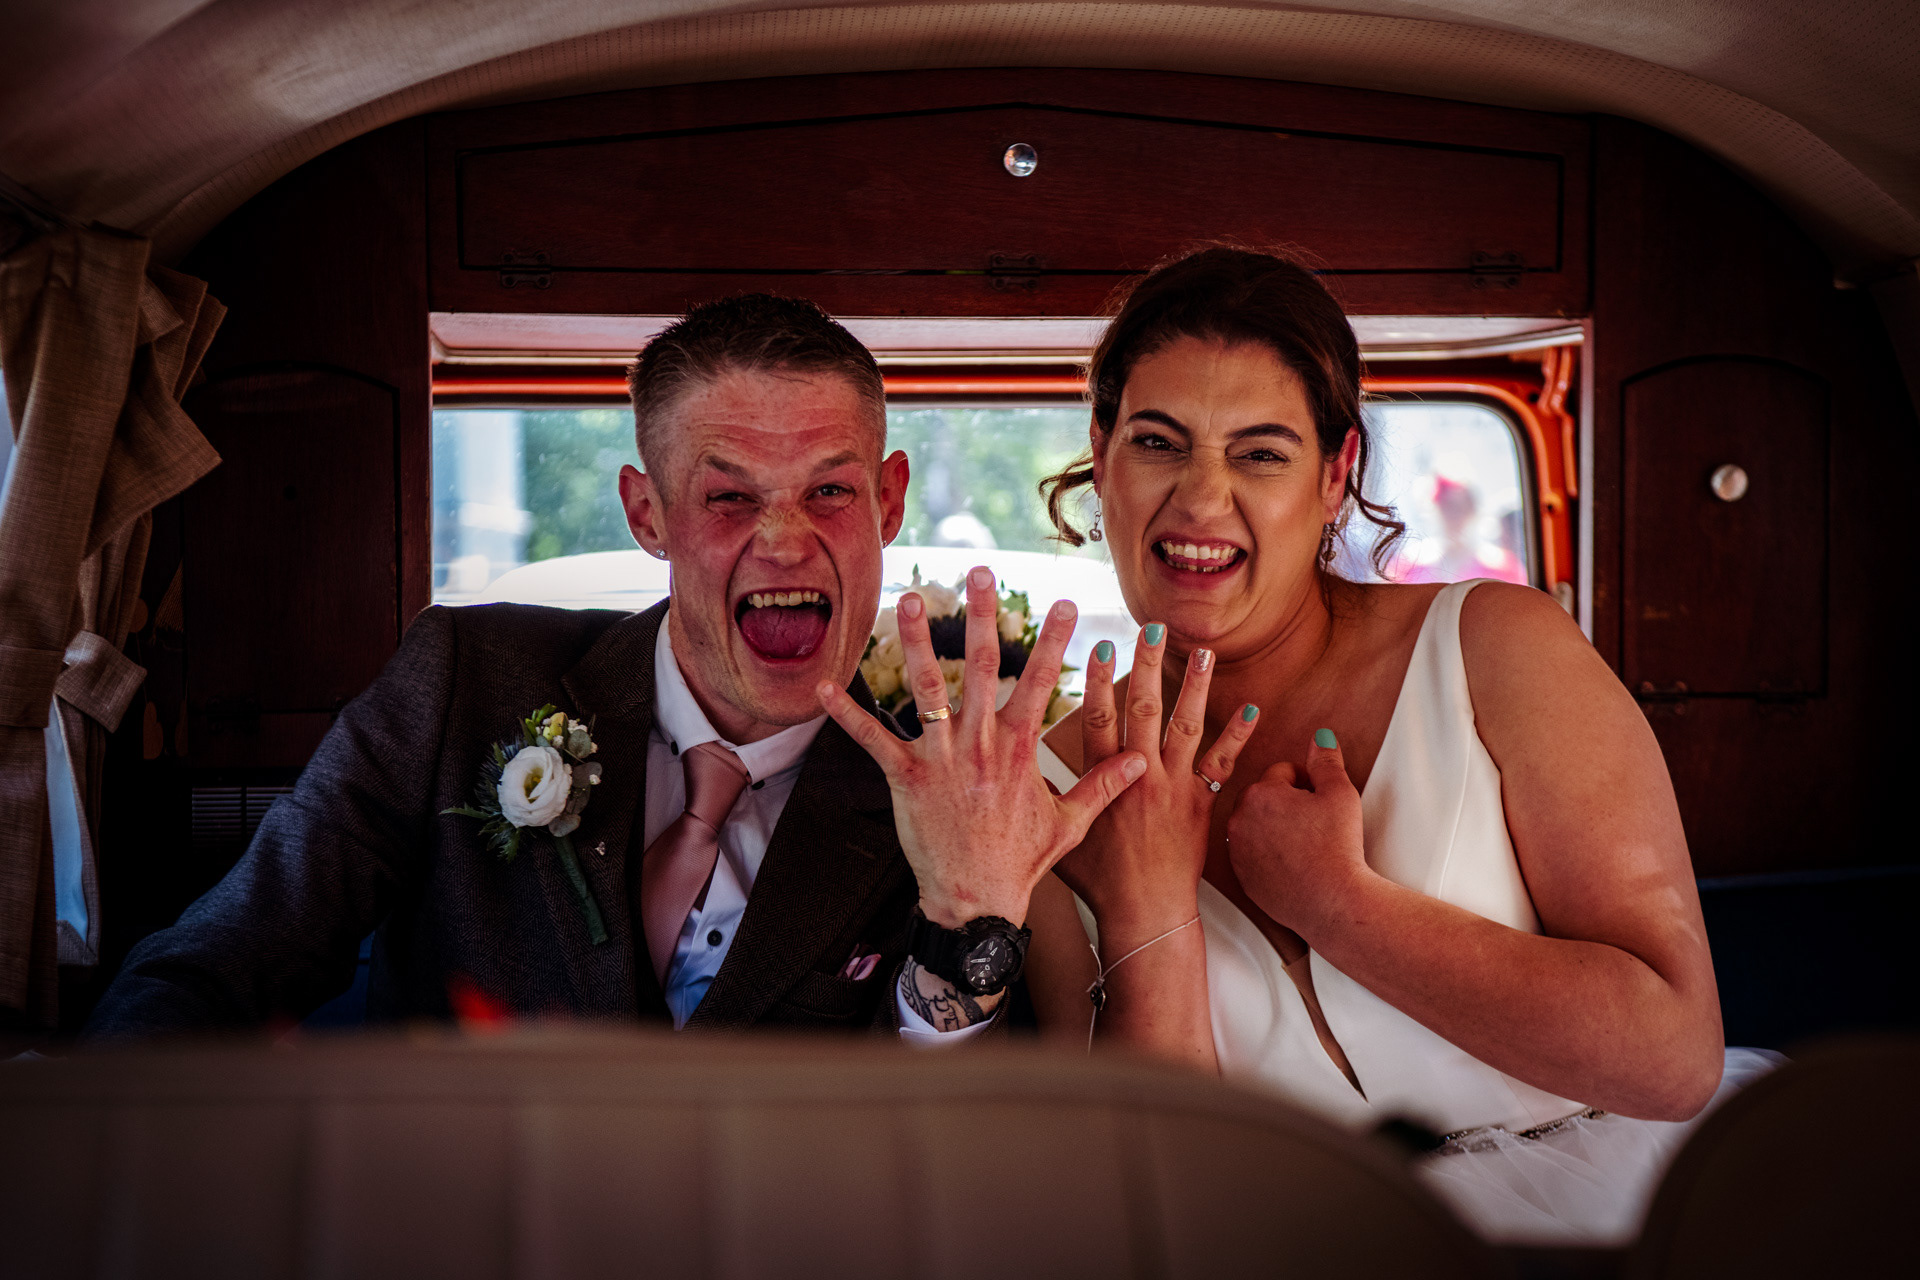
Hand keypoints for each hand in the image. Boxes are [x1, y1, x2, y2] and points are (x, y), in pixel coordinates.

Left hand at [819, 566, 1147, 927]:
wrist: (977, 903)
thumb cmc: (1021, 864)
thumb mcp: (1070, 823)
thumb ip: (1102, 785)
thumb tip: (1138, 760)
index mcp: (1021, 749)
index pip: (1040, 682)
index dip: (1053, 641)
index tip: (1062, 603)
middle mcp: (982, 745)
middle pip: (984, 667)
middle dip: (981, 616)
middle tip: (979, 572)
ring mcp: (942, 760)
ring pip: (929, 689)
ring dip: (916, 642)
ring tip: (907, 600)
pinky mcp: (905, 779)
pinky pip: (871, 739)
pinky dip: (846, 713)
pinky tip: (823, 685)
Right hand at [1054, 624, 1259, 939]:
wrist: (1145, 912)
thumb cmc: (1099, 880)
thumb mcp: (1060, 834)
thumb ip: (1045, 795)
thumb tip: (1017, 767)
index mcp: (1103, 780)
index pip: (1099, 718)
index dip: (1098, 679)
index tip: (1100, 642)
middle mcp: (1141, 775)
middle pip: (1144, 709)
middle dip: (1147, 665)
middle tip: (1152, 627)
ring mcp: (1175, 786)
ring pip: (1186, 725)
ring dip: (1194, 685)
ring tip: (1201, 650)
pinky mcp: (1201, 801)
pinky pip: (1223, 762)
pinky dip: (1238, 734)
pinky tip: (1252, 706)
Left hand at [1226, 730, 1370, 936]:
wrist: (1331, 902)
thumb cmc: (1337, 846)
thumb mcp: (1340, 793)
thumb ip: (1326, 760)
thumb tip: (1319, 737)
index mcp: (1260, 792)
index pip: (1282, 772)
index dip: (1308, 783)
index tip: (1321, 801)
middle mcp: (1238, 818)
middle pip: (1265, 796)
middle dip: (1287, 802)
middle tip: (1314, 822)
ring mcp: (1236, 850)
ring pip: (1257, 824)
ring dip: (1275, 826)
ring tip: (1304, 843)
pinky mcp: (1240, 876)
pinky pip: (1253, 853)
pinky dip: (1268, 853)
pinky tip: (1292, 862)